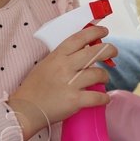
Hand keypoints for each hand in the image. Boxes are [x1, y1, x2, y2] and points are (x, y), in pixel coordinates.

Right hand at [9, 24, 115, 139]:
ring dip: (105, 76)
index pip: (79, 38)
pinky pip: (98, 97)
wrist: (26, 109)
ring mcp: (70, 84)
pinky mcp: (75, 101)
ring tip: (104, 79)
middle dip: (108, 50)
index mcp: (57, 56)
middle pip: (94, 53)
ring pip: (98, 74)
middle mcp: (64, 67)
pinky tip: (105, 98)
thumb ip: (62, 57)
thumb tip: (83, 51)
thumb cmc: (35, 87)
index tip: (104, 31)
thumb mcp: (46, 65)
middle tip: (113, 51)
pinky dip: (104, 98)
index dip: (94, 32)